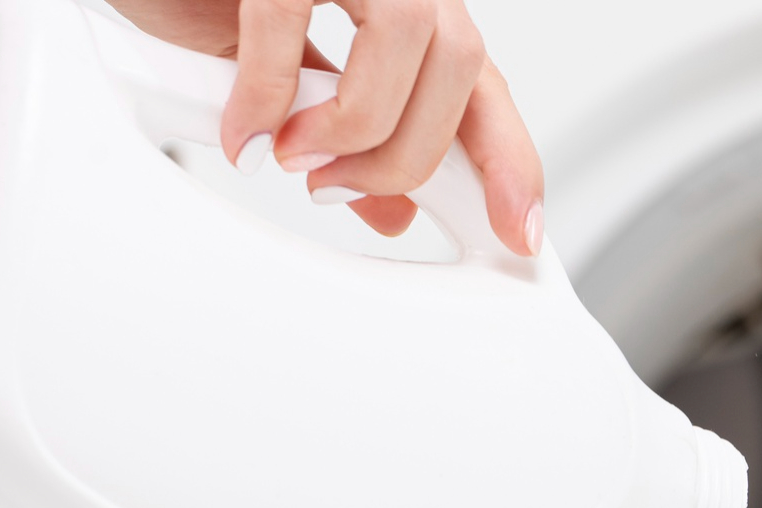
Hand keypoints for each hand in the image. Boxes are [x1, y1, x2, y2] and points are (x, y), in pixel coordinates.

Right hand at [105, 0, 542, 246]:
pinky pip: (290, 20)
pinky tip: (243, 127)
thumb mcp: (286, 80)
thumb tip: (392, 210)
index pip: (484, 84)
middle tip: (338, 187)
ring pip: (407, 38)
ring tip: (294, 155)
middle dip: (406, 153)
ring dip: (352, 124)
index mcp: (404, 2)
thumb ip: (344, 136)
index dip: (510, 161)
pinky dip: (266, 92)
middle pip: (460, 66)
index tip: (519, 230)